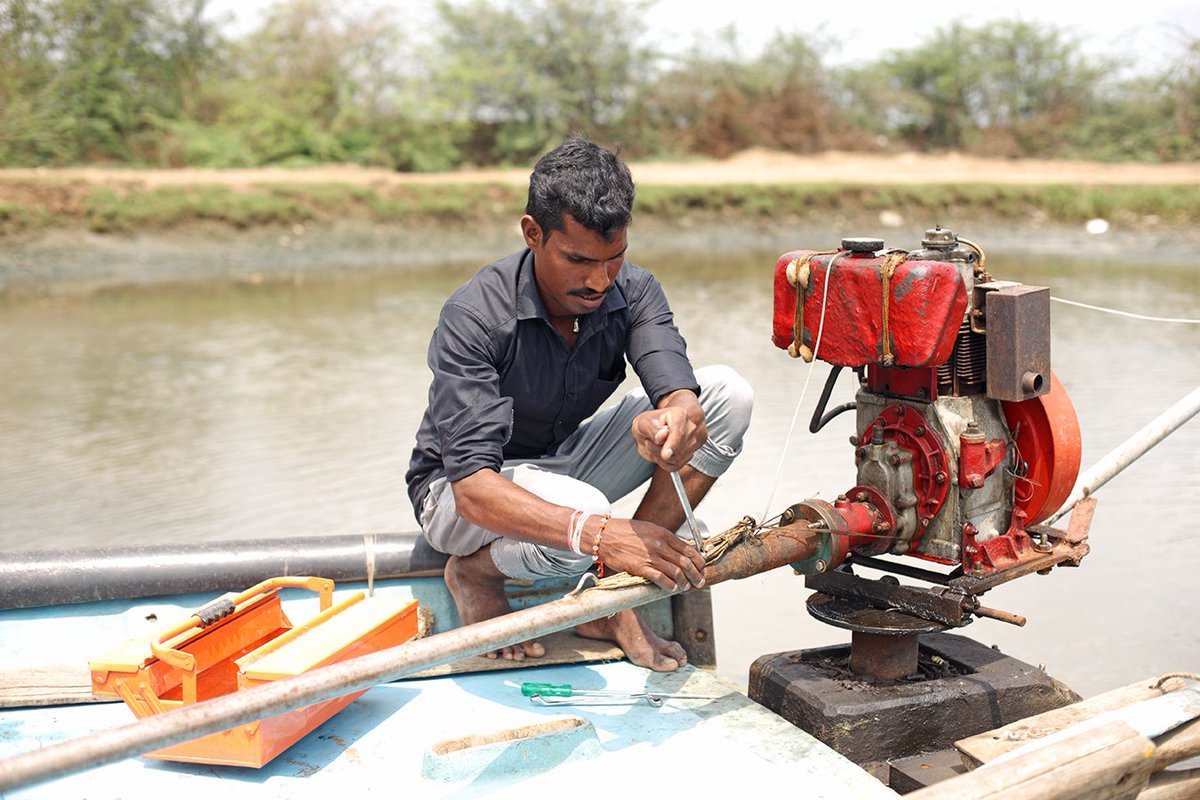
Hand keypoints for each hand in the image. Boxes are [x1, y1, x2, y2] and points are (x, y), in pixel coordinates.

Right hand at [592, 517, 706, 590]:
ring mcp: (650, 556)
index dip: (699, 561)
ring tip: (686, 587)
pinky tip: (672, 588)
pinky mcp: (640, 567)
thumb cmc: (625, 532)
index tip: (702, 568)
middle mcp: (659, 544)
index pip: (689, 549)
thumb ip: (664, 539)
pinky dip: (670, 585)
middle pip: (686, 562)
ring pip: (676, 572)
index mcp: (663, 534)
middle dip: (696, 575)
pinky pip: (661, 579)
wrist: (604, 535)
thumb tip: (679, 550)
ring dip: (684, 583)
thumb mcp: (649, 530)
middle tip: (699, 582)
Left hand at [631, 392, 706, 471]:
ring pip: (676, 459)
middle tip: (648, 441)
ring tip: (654, 445)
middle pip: (676, 448)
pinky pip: (675, 466)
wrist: (656, 428)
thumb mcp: (644, 422)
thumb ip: (652, 429)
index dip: (672, 444)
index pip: (679, 433)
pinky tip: (660, 453)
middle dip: (658, 450)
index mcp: (679, 415)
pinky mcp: (690, 454)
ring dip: (660, 456)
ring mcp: (693, 442)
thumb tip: (662, 436)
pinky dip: (664, 463)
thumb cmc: (650, 423)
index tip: (665, 455)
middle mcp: (690, 428)